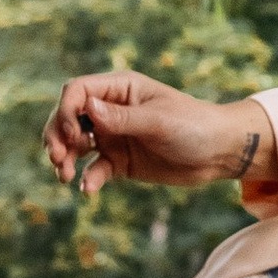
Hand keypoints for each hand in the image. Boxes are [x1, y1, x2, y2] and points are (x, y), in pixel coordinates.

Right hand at [41, 72, 266, 196]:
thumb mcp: (159, 121)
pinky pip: (95, 169)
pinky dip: (87, 178)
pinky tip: (88, 189)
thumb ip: (123, 117)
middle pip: (68, 117)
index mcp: (121, 88)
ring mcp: (114, 136)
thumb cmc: (195, 125)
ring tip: (64, 175)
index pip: (78, 91)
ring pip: (74, 144)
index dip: (66, 111)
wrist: (220, 152)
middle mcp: (112, 110)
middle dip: (56, 136)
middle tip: (56, 158)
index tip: (72, 134)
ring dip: (64, 158)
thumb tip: (87, 108)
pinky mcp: (120, 161)